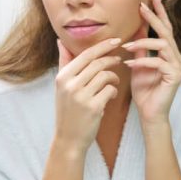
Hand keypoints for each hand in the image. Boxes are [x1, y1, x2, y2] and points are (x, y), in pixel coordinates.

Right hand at [53, 38, 121, 153]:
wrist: (68, 139)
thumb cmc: (68, 110)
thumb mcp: (61, 87)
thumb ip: (64, 63)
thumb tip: (61, 41)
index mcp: (62, 77)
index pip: (86, 55)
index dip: (103, 46)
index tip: (116, 40)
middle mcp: (70, 85)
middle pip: (97, 63)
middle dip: (112, 59)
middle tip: (120, 59)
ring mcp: (81, 96)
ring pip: (106, 76)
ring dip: (114, 77)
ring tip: (113, 82)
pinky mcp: (93, 107)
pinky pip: (110, 90)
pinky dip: (113, 91)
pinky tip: (110, 95)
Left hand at [123, 0, 180, 125]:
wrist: (150, 114)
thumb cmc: (144, 91)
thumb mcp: (138, 64)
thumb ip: (139, 48)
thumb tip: (135, 28)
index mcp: (168, 52)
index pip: (164, 28)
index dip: (159, 12)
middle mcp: (175, 57)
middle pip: (166, 31)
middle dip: (154, 17)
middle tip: (142, 5)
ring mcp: (177, 66)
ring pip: (163, 45)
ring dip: (142, 42)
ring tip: (126, 46)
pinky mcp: (174, 76)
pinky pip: (158, 62)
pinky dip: (142, 61)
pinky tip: (129, 63)